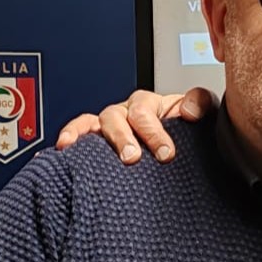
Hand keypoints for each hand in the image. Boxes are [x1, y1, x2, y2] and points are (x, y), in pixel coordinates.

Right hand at [54, 87, 216, 161]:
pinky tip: (62, 147)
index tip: (165, 154)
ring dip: (90, 135)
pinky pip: (78, 131)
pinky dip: (70, 135)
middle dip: (124, 137)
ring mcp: (109, 125)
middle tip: (133, 157)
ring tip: (84, 149)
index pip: (149, 110)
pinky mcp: (95, 139)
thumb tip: (188, 111)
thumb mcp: (199, 114)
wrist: (176, 151)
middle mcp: (126, 113)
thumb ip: (200, 105)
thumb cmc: (184, 131)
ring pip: (96, 122)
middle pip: (119, 116)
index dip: (155, 130)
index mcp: (150, 105)